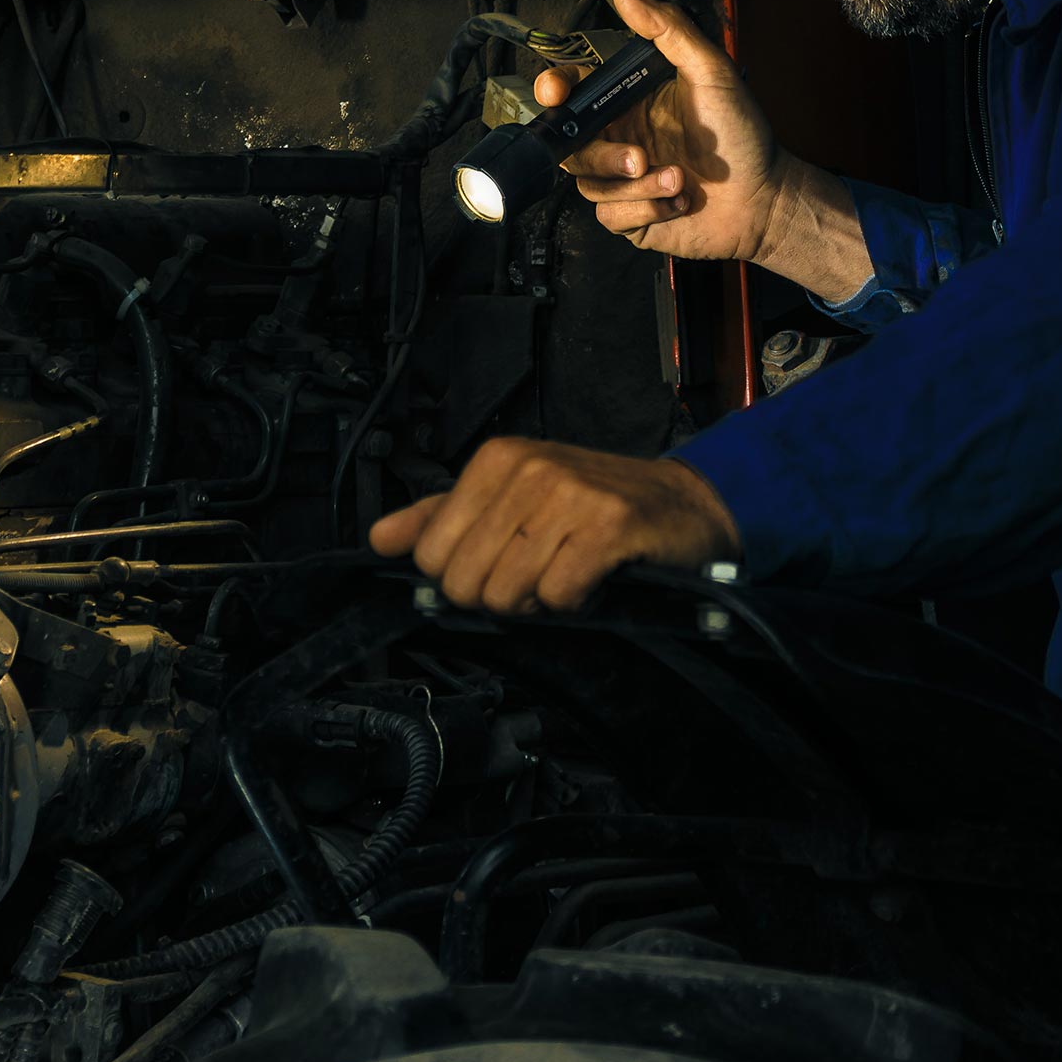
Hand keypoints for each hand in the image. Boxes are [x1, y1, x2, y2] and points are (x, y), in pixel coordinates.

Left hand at [368, 436, 740, 612]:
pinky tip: (593, 578)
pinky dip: (575, 602)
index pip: (433, 554)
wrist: (681, 504)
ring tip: (566, 572)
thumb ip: (441, 518)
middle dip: (501, 594)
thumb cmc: (592, 504)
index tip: (501, 560)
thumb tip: (380, 539)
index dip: (464, 575)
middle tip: (538, 571)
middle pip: (466, 581)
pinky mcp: (608, 527)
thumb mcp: (511, 498)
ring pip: (508, 593)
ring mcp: (570, 495)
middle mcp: (530, 468)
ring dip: (539, 600)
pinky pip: (558, 596)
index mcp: (496, 459)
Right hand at [535, 0, 872, 303]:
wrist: (765, 198)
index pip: (574, 91)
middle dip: (601, 153)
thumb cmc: (741, 133)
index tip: (554, 93)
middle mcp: (619, 139)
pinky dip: (646, 210)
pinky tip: (680, 203)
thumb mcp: (711, 72)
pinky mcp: (632, 218)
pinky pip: (610, 217)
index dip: (554, 89)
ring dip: (636, 186)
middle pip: (571, 145)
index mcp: (629, 102)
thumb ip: (669, 30)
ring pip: (590, 184)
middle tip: (640, 157)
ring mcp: (622, 182)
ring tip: (680, 180)